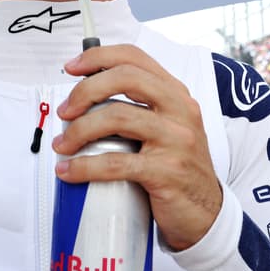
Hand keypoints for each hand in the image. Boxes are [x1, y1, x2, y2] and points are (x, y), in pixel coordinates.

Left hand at [55, 44, 221, 251]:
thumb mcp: (167, 128)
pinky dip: (85, 166)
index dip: (98, 57)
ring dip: (79, 130)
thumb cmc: (178, 168)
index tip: (72, 68)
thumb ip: (138, 109)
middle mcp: (179, 110)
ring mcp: (175, 139)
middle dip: (85, 90)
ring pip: (117, 117)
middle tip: (65, 111)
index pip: (135, 58)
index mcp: (176, 94)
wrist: (207, 213)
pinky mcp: (166, 171)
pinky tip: (69, 171)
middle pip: (125, 79)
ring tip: (62, 145)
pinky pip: (116, 162)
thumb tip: (84, 100)